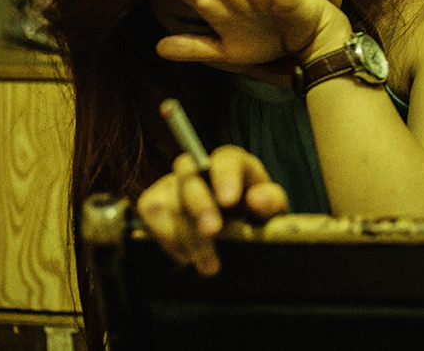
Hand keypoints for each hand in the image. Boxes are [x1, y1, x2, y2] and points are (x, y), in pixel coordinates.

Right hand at [136, 145, 288, 275]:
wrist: (237, 238)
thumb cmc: (257, 218)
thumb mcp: (274, 212)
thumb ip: (271, 202)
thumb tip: (257, 199)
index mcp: (233, 164)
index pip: (225, 160)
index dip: (225, 177)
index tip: (228, 201)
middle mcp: (200, 169)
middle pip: (189, 177)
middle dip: (200, 207)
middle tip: (213, 234)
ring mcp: (174, 184)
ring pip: (167, 200)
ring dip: (185, 235)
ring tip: (209, 264)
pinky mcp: (155, 202)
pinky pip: (149, 213)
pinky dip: (165, 238)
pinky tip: (186, 256)